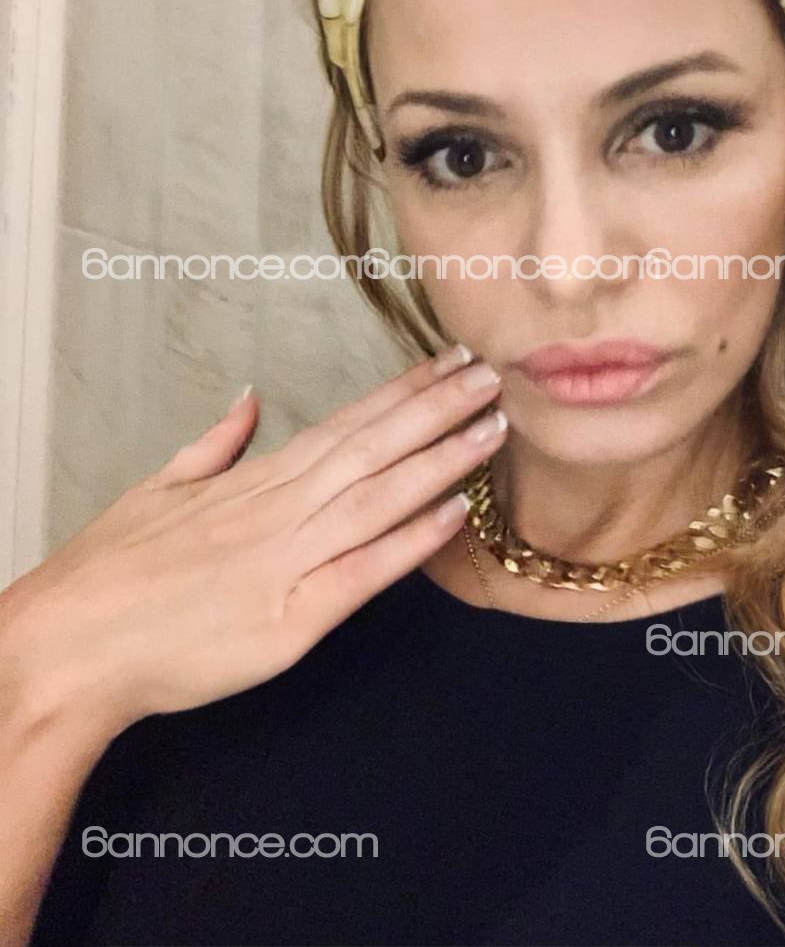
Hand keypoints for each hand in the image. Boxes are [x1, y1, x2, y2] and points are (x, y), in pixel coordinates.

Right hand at [0, 347, 504, 738]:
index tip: (446, 364)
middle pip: (371, 450)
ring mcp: (285, 562)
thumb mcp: (157, 488)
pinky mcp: (288, 621)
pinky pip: (360, 573)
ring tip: (491, 428)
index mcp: (253, 482)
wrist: (66, 648)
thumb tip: (250, 397)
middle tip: (492, 375)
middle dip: (436, 409)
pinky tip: (452, 514)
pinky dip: (408, 542)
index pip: (344, 426)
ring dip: (439, 461)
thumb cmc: (108, 573)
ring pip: (376, 499)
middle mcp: (278, 510)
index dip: (401, 394)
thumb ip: (214, 444)